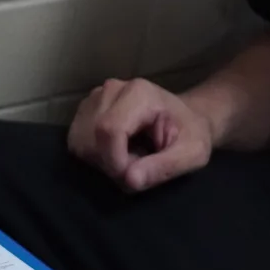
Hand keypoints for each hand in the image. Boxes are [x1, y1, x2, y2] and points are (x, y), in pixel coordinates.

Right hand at [67, 78, 214, 191]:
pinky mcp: (85, 109)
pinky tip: (115, 153)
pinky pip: (76, 140)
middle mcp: (111, 89)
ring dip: (100, 160)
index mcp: (139, 93)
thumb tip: (130, 181)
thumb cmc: (191, 135)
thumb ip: (164, 167)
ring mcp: (95, 97)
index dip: (115, 161)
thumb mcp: (192, 155)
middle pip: (91, 137)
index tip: (134, 178)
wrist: (185, 119)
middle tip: (137, 168)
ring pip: (79, 141)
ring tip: (128, 158)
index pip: (108, 130)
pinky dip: (93, 154)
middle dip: (109, 163)